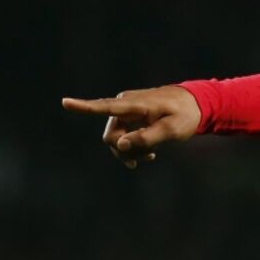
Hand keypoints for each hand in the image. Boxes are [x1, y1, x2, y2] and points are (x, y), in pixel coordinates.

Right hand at [62, 86, 201, 169]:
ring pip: (115, 139)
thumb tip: (119, 145)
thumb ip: (146, 138)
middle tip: (148, 158)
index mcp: (135, 104)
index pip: (106, 106)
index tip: (65, 102)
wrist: (195, 105)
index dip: (84, 107)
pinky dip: (132, 146)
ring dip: (130, 151)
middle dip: (124, 151)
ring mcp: (125, 111)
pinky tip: (148, 154)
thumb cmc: (185, 115)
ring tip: (151, 155)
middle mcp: (125, 104)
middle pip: (110, 136)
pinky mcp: (128, 117)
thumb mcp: (172, 130)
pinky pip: (122, 136)